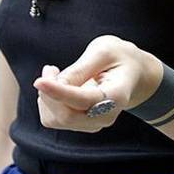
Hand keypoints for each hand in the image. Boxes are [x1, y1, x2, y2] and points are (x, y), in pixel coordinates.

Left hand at [32, 35, 160, 132]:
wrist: (134, 73)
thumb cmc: (120, 58)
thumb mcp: (104, 50)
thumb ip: (80, 68)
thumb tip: (55, 84)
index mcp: (117, 96)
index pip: (83, 101)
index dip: (59, 92)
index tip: (39, 81)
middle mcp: (105, 116)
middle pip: (66, 116)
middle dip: (49, 93)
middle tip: (50, 69)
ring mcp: (93, 123)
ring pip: (55, 119)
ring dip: (47, 96)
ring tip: (56, 73)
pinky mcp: (81, 123)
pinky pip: (53, 119)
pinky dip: (48, 101)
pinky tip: (58, 85)